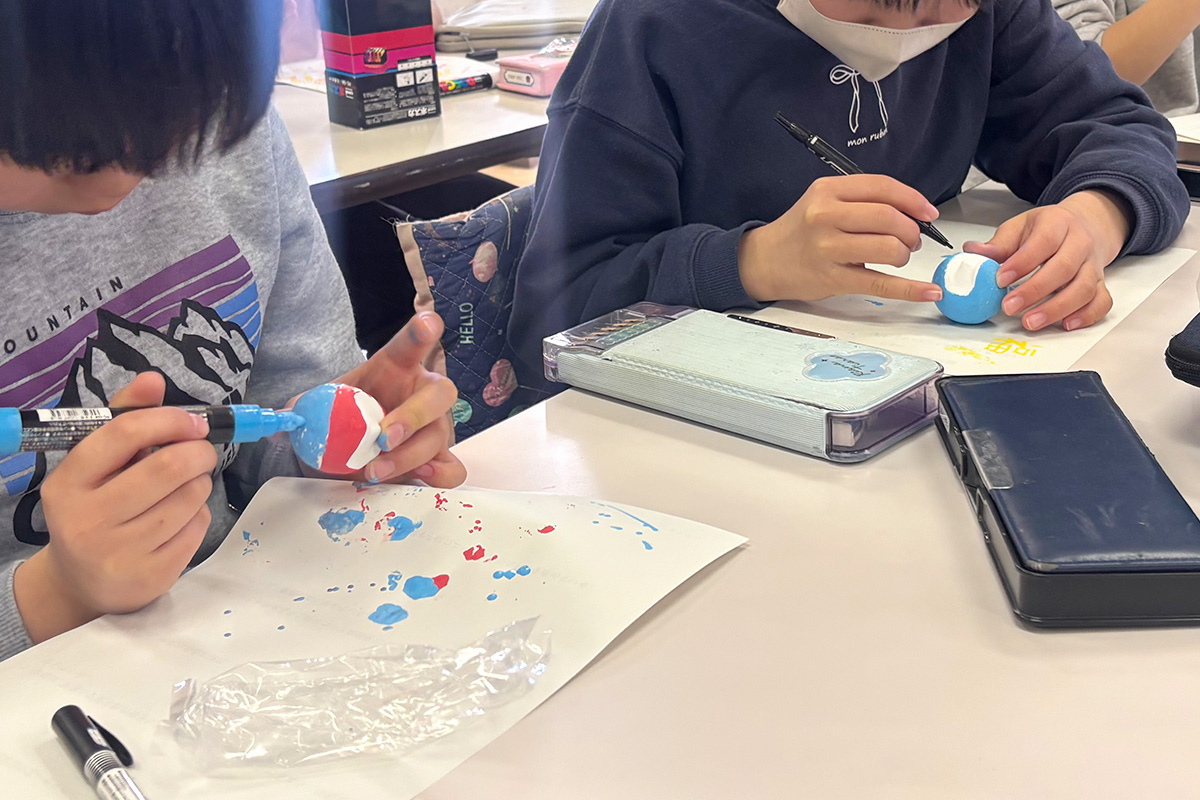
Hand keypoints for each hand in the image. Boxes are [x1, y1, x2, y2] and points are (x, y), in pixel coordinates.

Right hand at [13, 372, 216, 643]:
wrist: (82, 582)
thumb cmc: (95, 507)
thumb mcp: (97, 464)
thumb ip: (124, 418)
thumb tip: (153, 379)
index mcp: (68, 482)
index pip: (124, 433)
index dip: (170, 420)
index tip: (193, 423)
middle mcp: (88, 519)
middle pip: (167, 467)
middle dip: (198, 451)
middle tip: (202, 452)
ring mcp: (120, 552)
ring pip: (189, 497)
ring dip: (201, 482)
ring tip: (188, 484)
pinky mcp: (151, 575)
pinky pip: (197, 527)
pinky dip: (199, 512)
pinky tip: (182, 516)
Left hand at [319, 312, 465, 487]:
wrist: (347, 452)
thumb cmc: (342, 420)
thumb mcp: (322, 407)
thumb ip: (307, 408)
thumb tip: (285, 417)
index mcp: (396, 368)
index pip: (411, 344)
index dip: (422, 332)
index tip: (427, 325)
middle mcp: (422, 393)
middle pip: (441, 392)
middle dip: (413, 415)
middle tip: (382, 437)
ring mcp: (434, 427)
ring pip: (439, 436)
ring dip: (408, 456)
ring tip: (375, 471)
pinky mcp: (437, 459)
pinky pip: (452, 469)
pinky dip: (436, 475)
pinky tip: (414, 479)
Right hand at [738, 174, 943, 303]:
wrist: (765, 260)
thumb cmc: (801, 232)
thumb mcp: (823, 201)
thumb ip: (861, 200)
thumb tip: (913, 212)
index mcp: (827, 191)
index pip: (882, 188)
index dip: (913, 200)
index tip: (929, 212)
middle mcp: (825, 216)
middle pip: (889, 218)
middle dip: (911, 230)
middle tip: (911, 239)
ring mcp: (828, 249)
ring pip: (889, 248)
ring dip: (904, 254)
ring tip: (897, 256)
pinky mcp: (833, 279)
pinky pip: (881, 284)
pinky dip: (910, 289)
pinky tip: (928, 292)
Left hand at [963, 189, 1132, 331]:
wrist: (1086, 224)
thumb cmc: (1050, 228)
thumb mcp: (1021, 227)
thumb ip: (999, 243)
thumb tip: (973, 251)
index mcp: (1058, 224)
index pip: (1043, 242)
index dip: (1022, 263)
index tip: (1000, 279)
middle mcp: (1080, 244)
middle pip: (1064, 268)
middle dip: (1034, 291)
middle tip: (1009, 307)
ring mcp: (1093, 265)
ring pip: (1084, 288)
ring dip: (1056, 309)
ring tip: (1030, 322)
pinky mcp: (1100, 284)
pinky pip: (1101, 301)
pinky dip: (1086, 316)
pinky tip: (1065, 324)